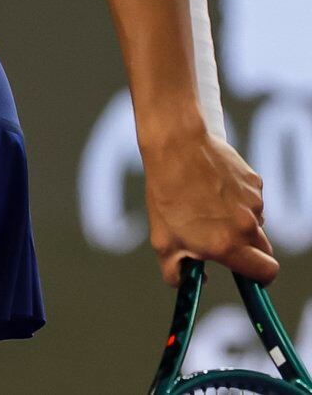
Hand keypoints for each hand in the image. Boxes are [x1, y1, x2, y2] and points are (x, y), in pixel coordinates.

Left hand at [143, 126, 276, 284]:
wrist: (176, 147)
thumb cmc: (167, 195)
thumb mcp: (162, 241)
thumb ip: (176, 272)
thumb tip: (191, 283)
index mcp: (228, 245)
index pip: (266, 273)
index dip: (260, 278)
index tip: (250, 276)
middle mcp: (246, 226)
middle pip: (264, 250)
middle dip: (248, 251)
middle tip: (223, 241)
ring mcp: (253, 203)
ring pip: (256, 223)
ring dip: (239, 223)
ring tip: (207, 206)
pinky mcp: (254, 183)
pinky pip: (252, 201)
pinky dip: (238, 200)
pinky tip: (213, 187)